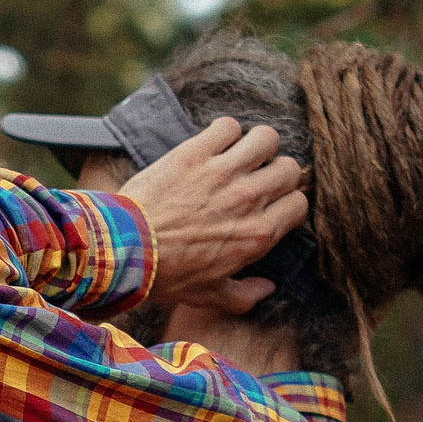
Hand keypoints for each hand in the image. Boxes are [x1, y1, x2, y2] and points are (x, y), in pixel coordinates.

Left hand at [119, 116, 307, 315]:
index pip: (299, 204)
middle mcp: (248, 199)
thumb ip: (244, 295)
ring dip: (258, 145)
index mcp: (257, 234)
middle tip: (254, 180)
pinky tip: (213, 145)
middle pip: (290, 169)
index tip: (269, 205)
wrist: (124, 250)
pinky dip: (224, 131)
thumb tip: (267, 288)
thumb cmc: (164, 275)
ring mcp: (224, 172)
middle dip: (276, 173)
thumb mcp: (208, 295)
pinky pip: (228, 126)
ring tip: (240, 155)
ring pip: (267, 138)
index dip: (286, 203)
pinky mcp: (196, 152)